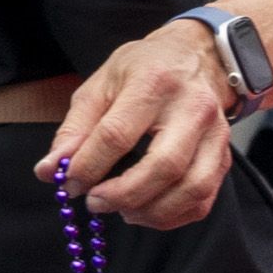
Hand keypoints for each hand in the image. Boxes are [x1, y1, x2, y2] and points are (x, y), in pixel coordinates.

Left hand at [45, 18, 243, 229]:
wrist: (198, 57)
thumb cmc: (144, 70)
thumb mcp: (101, 85)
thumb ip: (74, 129)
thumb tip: (49, 171)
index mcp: (154, 83)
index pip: (117, 135)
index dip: (88, 166)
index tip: (68, 183)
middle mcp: (192, 108)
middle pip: (163, 166)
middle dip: (122, 195)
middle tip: (95, 202)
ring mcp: (215, 134)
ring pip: (191, 188)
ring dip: (150, 211)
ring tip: (122, 209)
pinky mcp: (223, 156)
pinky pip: (203, 199)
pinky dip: (173, 216)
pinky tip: (146, 209)